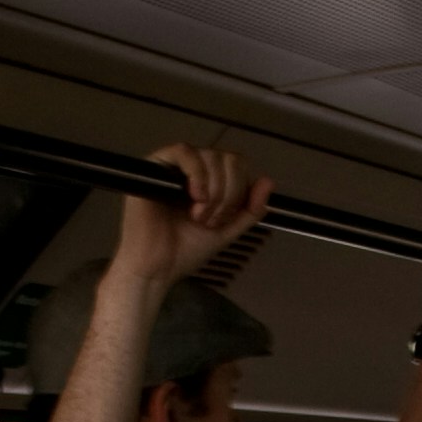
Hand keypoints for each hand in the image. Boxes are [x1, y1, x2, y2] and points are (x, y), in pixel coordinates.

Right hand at [120, 142, 277, 287]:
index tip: (226, 218)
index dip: (240, 189)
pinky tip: (195, 197)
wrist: (156, 269)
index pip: (238, 165)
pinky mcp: (153, 168)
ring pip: (210, 155)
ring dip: (214, 191)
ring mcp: (173, 168)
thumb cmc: (184, 252)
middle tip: (211, 221)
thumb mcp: (227, 230)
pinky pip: (184, 151)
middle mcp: (192, 171)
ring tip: (199, 217)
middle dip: (228, 193)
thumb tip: (268, 182)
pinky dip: (197, 174)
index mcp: (209, 182)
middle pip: (228, 159)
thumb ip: (250, 209)